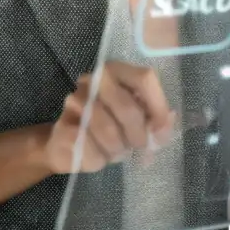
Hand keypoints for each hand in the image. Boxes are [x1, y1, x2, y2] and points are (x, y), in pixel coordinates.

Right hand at [42, 61, 175, 174]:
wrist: (65, 146)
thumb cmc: (108, 127)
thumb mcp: (135, 120)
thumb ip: (154, 118)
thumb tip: (167, 123)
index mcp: (116, 71)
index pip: (144, 78)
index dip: (157, 106)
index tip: (160, 130)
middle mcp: (93, 80)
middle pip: (126, 106)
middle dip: (137, 133)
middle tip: (138, 146)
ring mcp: (74, 101)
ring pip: (107, 129)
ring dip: (117, 148)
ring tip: (117, 152)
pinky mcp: (62, 127)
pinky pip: (89, 147)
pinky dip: (99, 158)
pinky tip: (98, 157)